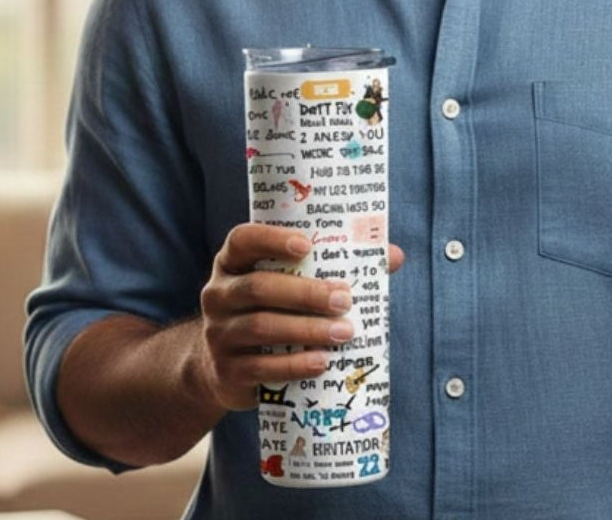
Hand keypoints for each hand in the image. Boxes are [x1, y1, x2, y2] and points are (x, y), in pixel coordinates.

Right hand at [198, 223, 403, 412]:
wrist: (223, 368)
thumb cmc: (270, 311)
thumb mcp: (289, 284)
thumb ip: (334, 266)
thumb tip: (393, 255)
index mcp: (233, 262)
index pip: (243, 239)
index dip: (272, 239)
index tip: (308, 244)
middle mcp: (218, 294)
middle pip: (258, 287)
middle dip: (305, 293)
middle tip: (343, 299)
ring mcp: (218, 333)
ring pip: (261, 327)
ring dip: (306, 329)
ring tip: (343, 332)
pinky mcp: (227, 371)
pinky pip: (260, 367)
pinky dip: (294, 364)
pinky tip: (322, 362)